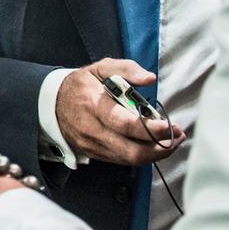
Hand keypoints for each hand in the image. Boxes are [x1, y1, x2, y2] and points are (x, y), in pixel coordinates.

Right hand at [56, 58, 185, 164]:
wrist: (51, 103)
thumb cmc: (81, 85)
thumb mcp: (100, 68)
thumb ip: (126, 69)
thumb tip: (149, 78)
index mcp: (94, 105)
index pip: (126, 125)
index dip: (151, 129)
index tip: (170, 125)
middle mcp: (92, 130)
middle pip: (132, 151)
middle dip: (160, 148)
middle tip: (177, 137)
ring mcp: (92, 145)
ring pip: (130, 160)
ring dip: (156, 153)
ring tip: (171, 140)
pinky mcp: (95, 154)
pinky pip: (123, 161)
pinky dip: (142, 155)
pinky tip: (153, 144)